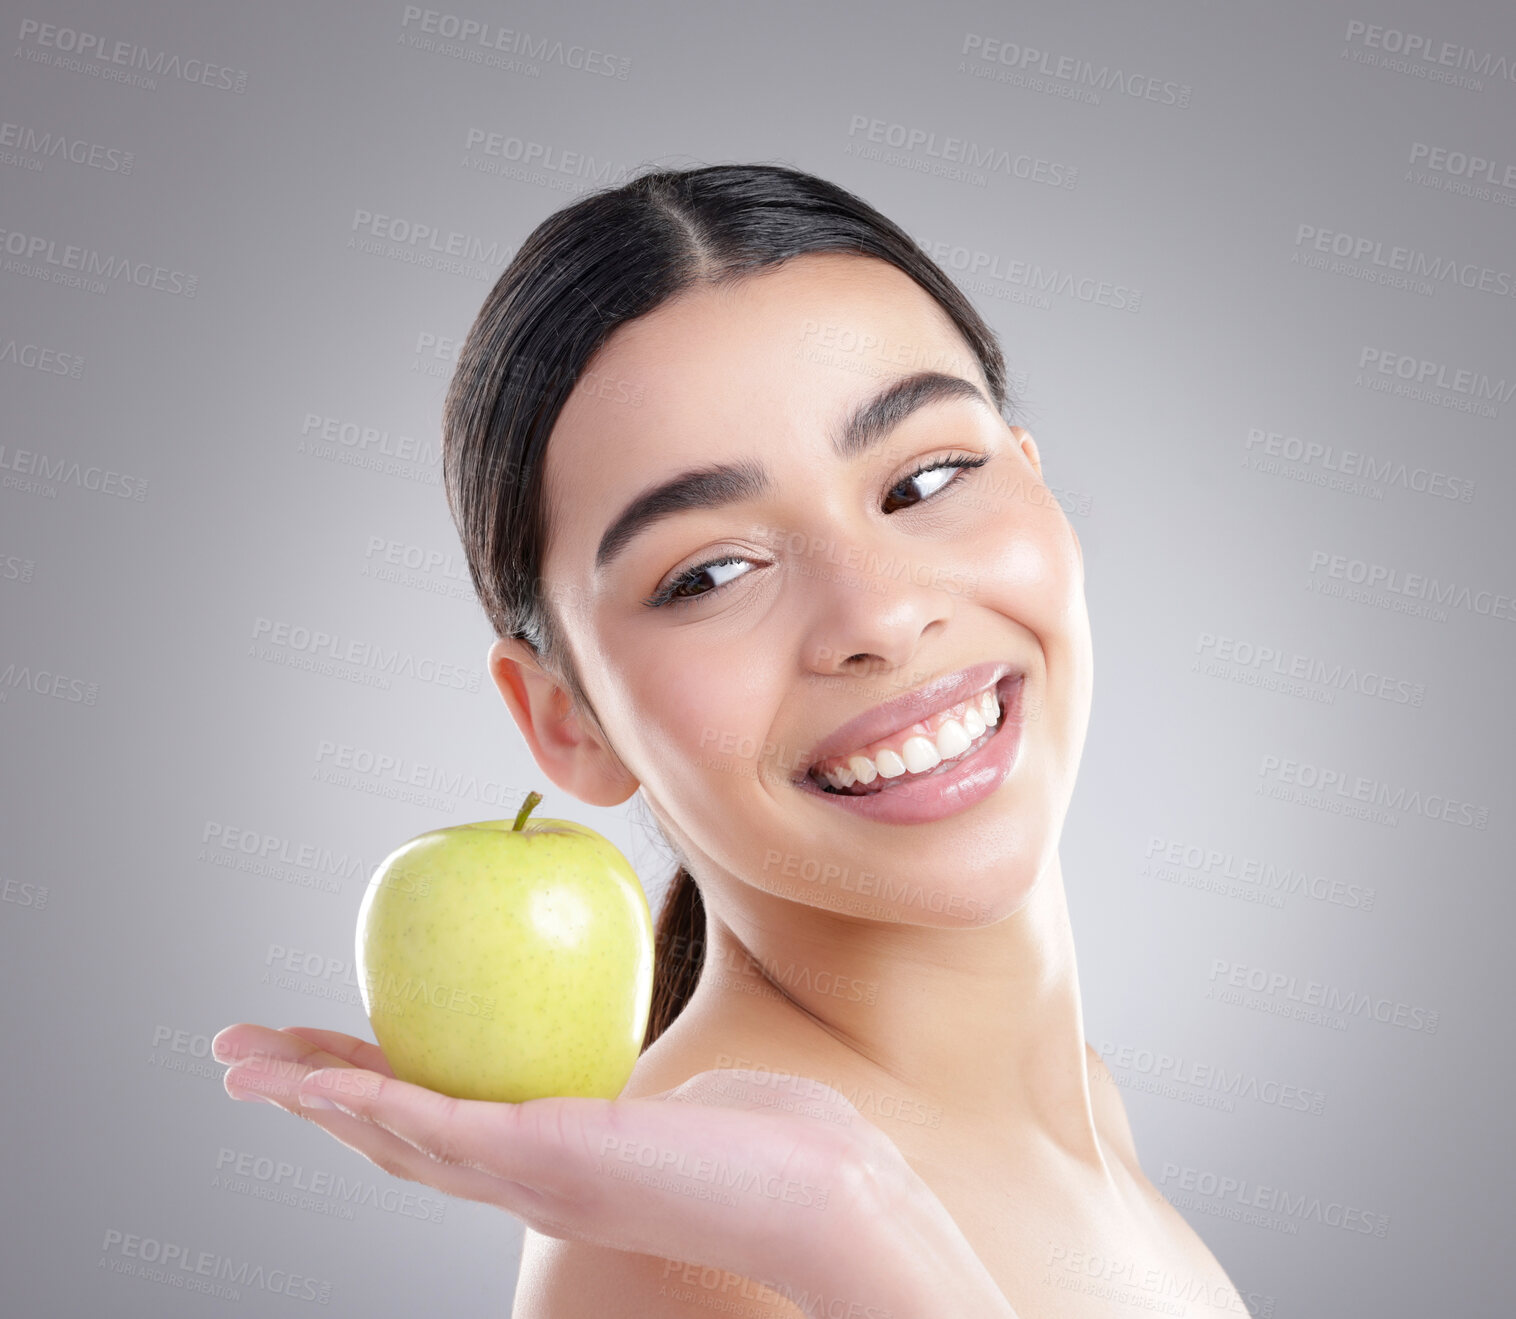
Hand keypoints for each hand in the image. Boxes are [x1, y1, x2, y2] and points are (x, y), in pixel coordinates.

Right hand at [211, 1023, 1016, 1317]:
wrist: (807, 1189)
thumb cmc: (763, 1138)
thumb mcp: (675, 1088)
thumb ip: (635, 1058)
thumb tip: (617, 983)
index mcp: (543, 1161)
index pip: (434, 1124)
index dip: (366, 1093)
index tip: (321, 1054)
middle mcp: (518, 1179)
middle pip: (387, 1137)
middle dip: (308, 1099)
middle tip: (238, 1061)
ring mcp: (522, 1176)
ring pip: (388, 1136)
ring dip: (310, 1099)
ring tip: (241, 1064)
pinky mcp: (536, 1159)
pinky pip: (432, 1124)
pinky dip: (365, 1102)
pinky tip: (314, 1078)